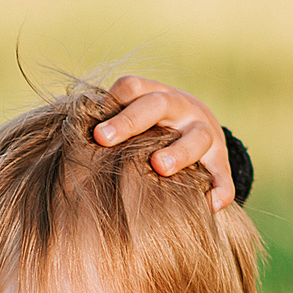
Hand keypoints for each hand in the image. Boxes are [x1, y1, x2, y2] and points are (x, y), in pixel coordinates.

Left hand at [95, 77, 235, 212]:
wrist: (201, 129)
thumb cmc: (153, 129)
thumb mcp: (137, 117)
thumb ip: (110, 125)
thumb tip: (68, 143)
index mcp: (155, 95)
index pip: (132, 87)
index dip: (111, 102)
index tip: (91, 128)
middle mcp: (182, 108)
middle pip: (158, 104)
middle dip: (130, 121)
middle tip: (104, 138)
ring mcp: (205, 133)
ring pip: (197, 137)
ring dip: (178, 151)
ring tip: (159, 167)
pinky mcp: (221, 160)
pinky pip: (224, 175)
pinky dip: (221, 188)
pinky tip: (210, 205)